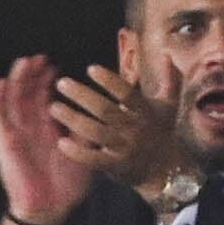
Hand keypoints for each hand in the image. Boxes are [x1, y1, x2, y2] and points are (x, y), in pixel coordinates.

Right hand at [0, 56, 96, 224]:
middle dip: (33, 75)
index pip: (45, 98)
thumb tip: (99, 109)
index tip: (56, 66)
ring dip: (16, 80)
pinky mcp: (4, 142)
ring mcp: (16, 133)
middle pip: (28, 93)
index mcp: (48, 129)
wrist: (50, 208)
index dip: (48, 81)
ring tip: (23, 62)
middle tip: (41, 58)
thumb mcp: (84, 152)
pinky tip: (0, 84)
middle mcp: (31, 127)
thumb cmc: (66, 184)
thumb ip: (86, 130)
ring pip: (13, 100)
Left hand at [51, 63, 180, 201]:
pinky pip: (94, 159)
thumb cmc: (162, 131)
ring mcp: (125, 148)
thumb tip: (168, 54)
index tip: (90, 68)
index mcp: (146, 112)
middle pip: (106, 111)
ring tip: (54, 107)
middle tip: (61, 83)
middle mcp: (135, 129)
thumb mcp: (169, 106)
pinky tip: (61, 141)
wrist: (166, 170)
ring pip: (96, 133)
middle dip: (82, 96)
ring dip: (73, 119)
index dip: (110, 81)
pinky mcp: (116, 166)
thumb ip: (169, 80)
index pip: (128, 93)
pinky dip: (77, 152)